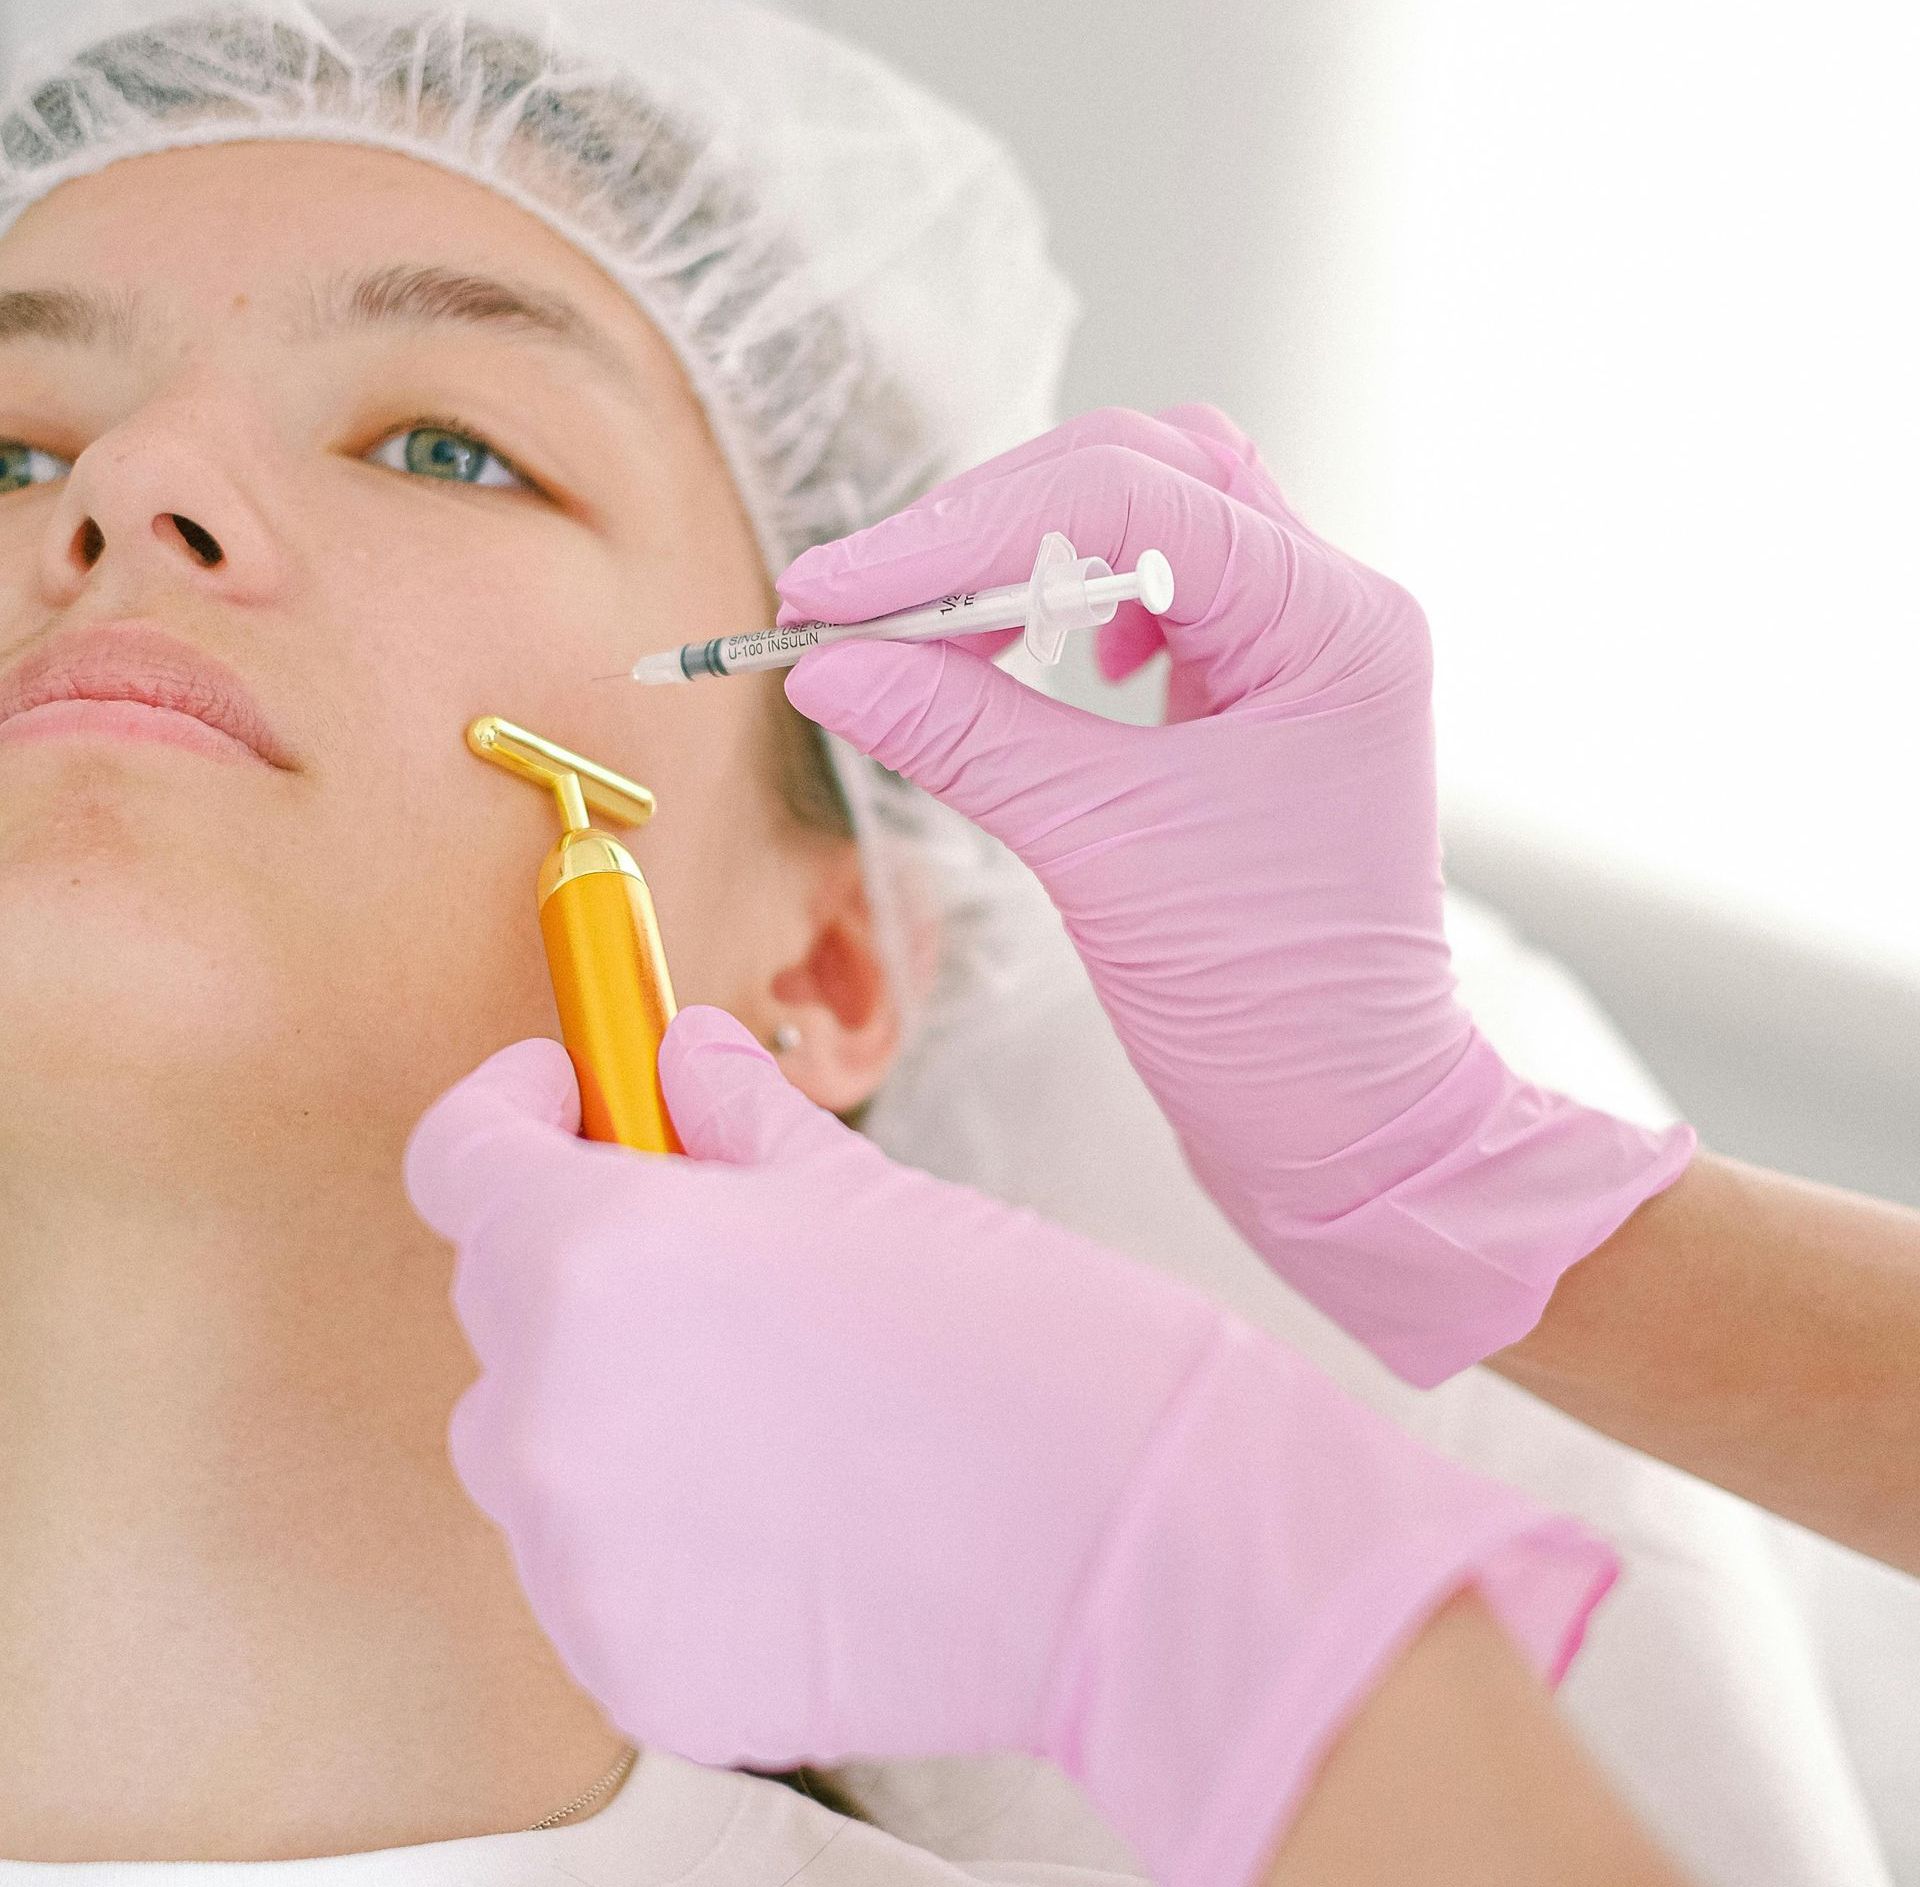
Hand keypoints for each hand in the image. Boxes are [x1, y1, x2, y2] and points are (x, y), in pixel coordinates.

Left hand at [404, 1006, 1614, 1886]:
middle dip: (582, 1263)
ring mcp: (578, 1559)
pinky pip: (590, 1569)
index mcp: (596, 1254)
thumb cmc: (1015, 1343)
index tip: (576, 1105)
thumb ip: (732, 1118)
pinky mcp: (630, 1670)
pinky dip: (651, 1534)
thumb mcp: (861, 1190)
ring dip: (608, 1403)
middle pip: (498, 1300)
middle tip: (715, 1264)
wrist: (1130, 1539)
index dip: (514, 1113)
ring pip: (531, 1445)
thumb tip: (679, 1061)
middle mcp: (550, 1409)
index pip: (458, 1157)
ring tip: (763, 1404)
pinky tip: (782, 1517)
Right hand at [779, 404, 1694, 1385]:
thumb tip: (830, 664)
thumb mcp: (1099, 852)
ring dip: (1026, 554)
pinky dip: (1065, 605)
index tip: (836, 591)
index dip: (960, 532)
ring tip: (928, 625)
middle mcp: (1331, 611)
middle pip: (1143, 475)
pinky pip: (1152, 595)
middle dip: (989, 527)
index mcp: (1331, 625)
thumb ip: (965, 736)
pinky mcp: (1257, 694)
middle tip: (863, 603)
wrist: (1345, 1119)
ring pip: (1148, 519)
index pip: (1129, 501)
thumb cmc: (1270, 1006)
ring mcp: (1298, 649)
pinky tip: (1031, 660)